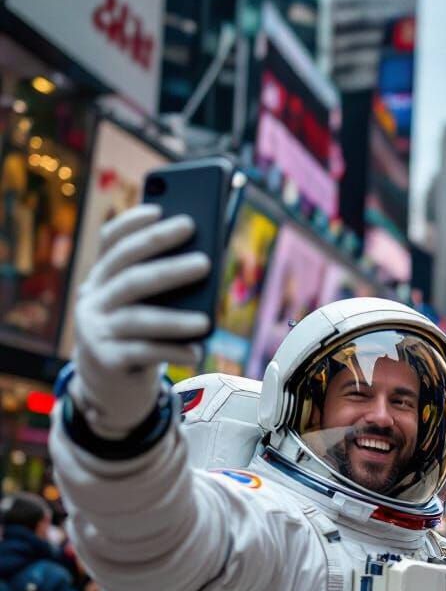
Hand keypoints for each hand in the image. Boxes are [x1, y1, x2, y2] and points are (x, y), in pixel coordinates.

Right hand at [69, 205, 210, 438]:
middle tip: (206, 262)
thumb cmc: (137, 332)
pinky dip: (172, 351)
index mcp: (102, 276)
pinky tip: (196, 351)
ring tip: (207, 321)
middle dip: (168, 266)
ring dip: (175, 320)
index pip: (112, 242)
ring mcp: (96, 329)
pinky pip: (143, 352)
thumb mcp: (144, 304)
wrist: (108, 380)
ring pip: (138, 318)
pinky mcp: (106, 359)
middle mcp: (93, 298)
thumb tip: (204, 260)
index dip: (133, 224)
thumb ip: (162, 283)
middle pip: (130, 276)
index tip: (161, 209)